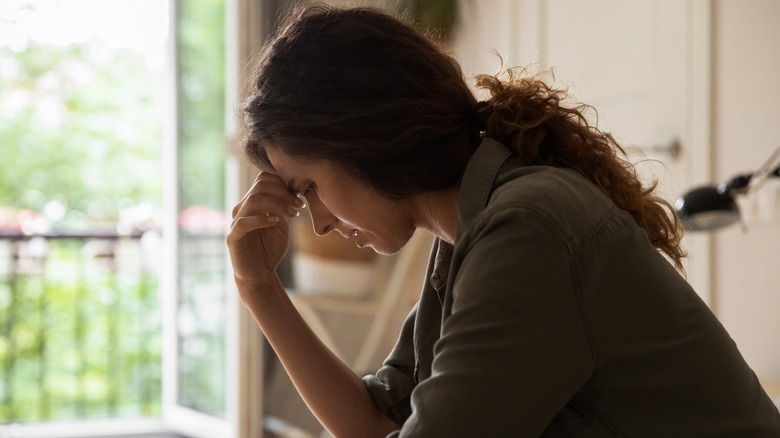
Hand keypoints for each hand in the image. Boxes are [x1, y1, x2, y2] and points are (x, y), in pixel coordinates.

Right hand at [227, 172, 302, 294]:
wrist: (260, 273)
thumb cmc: (270, 247)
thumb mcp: (282, 223)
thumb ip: (284, 207)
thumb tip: (295, 190)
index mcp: (253, 202)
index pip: (264, 179)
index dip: (283, 183)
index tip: (299, 196)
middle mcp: (243, 208)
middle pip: (260, 186)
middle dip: (283, 193)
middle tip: (299, 205)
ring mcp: (236, 222)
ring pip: (253, 200)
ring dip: (277, 204)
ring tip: (292, 214)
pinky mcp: (233, 237)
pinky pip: (244, 222)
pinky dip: (261, 219)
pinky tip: (275, 222)